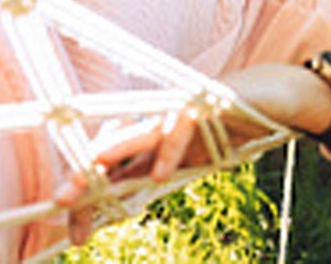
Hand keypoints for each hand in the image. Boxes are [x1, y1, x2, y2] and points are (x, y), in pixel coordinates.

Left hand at [55, 63, 330, 244]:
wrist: (269, 96)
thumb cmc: (224, 127)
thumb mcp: (188, 161)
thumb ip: (156, 175)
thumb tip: (122, 202)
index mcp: (149, 140)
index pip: (110, 170)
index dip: (90, 198)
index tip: (74, 234)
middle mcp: (155, 124)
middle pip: (113, 149)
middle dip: (85, 175)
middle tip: (61, 202)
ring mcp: (176, 111)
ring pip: (138, 133)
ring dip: (114, 154)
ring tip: (91, 176)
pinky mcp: (203, 104)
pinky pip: (181, 128)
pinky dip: (170, 151)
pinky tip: (160, 174)